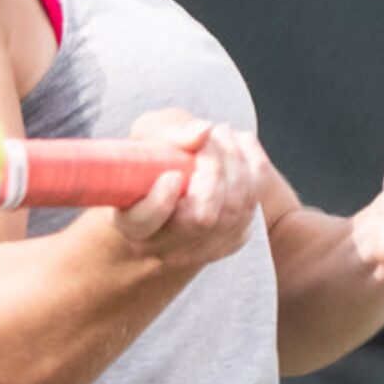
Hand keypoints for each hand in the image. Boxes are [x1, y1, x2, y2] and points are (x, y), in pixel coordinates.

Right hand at [109, 110, 260, 269]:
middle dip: (215, 167)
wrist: (177, 181)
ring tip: (224, 134)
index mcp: (131, 222)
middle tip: (212, 132)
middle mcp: (162, 246)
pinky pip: (251, 209)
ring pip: (233, 212)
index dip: (160, 201)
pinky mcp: (229, 243)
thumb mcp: (150, 135)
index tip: (172, 175)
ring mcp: (199, 251)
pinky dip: (252, 172)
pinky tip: (239, 150)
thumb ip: (169, 132)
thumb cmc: (156, 157)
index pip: (142, 223)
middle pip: (202, 218)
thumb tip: (203, 133)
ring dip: (237, 162)